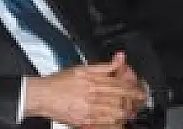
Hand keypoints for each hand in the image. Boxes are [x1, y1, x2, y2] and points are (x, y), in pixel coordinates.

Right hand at [25, 52, 146, 125]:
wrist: (42, 96)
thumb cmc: (59, 82)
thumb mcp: (82, 68)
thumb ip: (103, 67)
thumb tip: (118, 60)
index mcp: (93, 81)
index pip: (120, 84)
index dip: (133, 87)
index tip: (140, 89)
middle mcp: (92, 96)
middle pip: (120, 99)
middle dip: (133, 101)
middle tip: (140, 101)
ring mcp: (88, 110)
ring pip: (115, 113)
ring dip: (126, 112)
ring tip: (131, 110)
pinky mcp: (83, 122)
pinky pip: (104, 124)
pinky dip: (114, 123)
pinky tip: (118, 121)